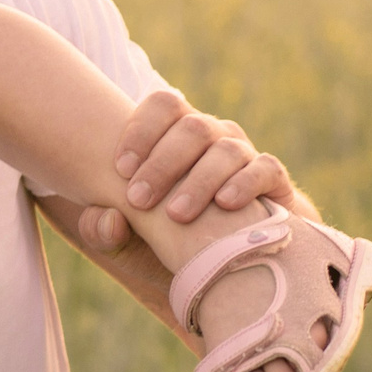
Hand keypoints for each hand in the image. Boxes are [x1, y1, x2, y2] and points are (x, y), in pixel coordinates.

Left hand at [68, 90, 296, 252]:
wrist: (228, 266)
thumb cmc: (169, 243)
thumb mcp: (127, 244)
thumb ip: (100, 231)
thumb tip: (105, 219)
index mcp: (174, 136)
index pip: (163, 106)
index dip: (140, 129)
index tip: (120, 169)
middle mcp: (211, 137)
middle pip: (192, 127)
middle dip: (161, 163)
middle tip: (138, 200)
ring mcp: (244, 156)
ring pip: (226, 149)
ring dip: (199, 180)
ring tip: (177, 214)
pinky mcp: (272, 181)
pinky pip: (264, 169)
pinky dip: (244, 184)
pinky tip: (225, 205)